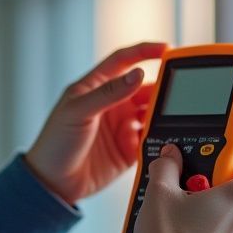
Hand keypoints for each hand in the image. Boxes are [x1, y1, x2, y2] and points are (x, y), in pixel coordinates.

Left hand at [24, 42, 167, 205]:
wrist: (52, 183)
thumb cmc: (55, 141)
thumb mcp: (78, 111)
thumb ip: (109, 93)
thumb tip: (138, 74)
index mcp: (96, 87)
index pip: (124, 60)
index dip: (145, 51)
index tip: (168, 50)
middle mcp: (112, 104)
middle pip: (145, 88)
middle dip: (163, 87)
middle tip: (180, 90)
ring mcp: (122, 126)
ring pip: (153, 113)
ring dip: (164, 114)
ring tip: (175, 117)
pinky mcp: (129, 148)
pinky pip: (152, 138)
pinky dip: (161, 137)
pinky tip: (166, 138)